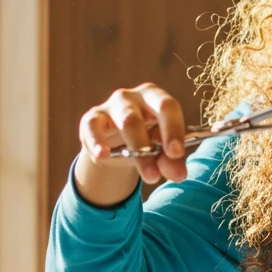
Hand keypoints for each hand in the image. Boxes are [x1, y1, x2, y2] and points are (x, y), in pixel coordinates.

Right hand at [76, 83, 187, 203]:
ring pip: (128, 120)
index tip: (177, 153)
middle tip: (163, 164)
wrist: (112, 148)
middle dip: (162, 137)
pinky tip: (103, 155)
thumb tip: (179, 175)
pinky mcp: (92, 118)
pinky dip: (97, 141)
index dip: (174, 129)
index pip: (169, 106)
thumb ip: (170, 161)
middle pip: (149, 110)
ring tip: (149, 175)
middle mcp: (136, 97)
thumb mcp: (159, 152)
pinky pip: (93, 127)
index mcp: (157, 99)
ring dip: (139, 149)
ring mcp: (113, 105)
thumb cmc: (144, 142)